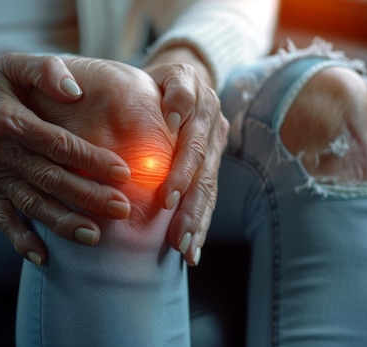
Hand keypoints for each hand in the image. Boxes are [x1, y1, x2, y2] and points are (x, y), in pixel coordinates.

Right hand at [0, 54, 131, 265]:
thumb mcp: (13, 64)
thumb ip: (45, 70)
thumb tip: (75, 91)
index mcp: (9, 119)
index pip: (59, 144)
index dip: (92, 160)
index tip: (124, 172)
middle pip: (50, 179)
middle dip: (88, 197)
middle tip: (121, 210)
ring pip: (32, 204)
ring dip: (63, 222)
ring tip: (94, 236)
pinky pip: (1, 220)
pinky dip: (20, 240)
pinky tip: (42, 258)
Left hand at [144, 48, 229, 265]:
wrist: (176, 81)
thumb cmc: (151, 81)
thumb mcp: (155, 73)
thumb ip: (169, 88)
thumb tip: (171, 113)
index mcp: (196, 91)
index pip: (191, 126)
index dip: (181, 157)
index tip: (167, 185)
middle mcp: (211, 118)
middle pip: (200, 160)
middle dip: (186, 193)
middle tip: (172, 222)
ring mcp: (215, 143)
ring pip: (207, 184)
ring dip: (195, 217)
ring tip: (183, 246)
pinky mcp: (213, 164)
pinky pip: (209, 197)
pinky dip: (200, 224)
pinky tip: (191, 252)